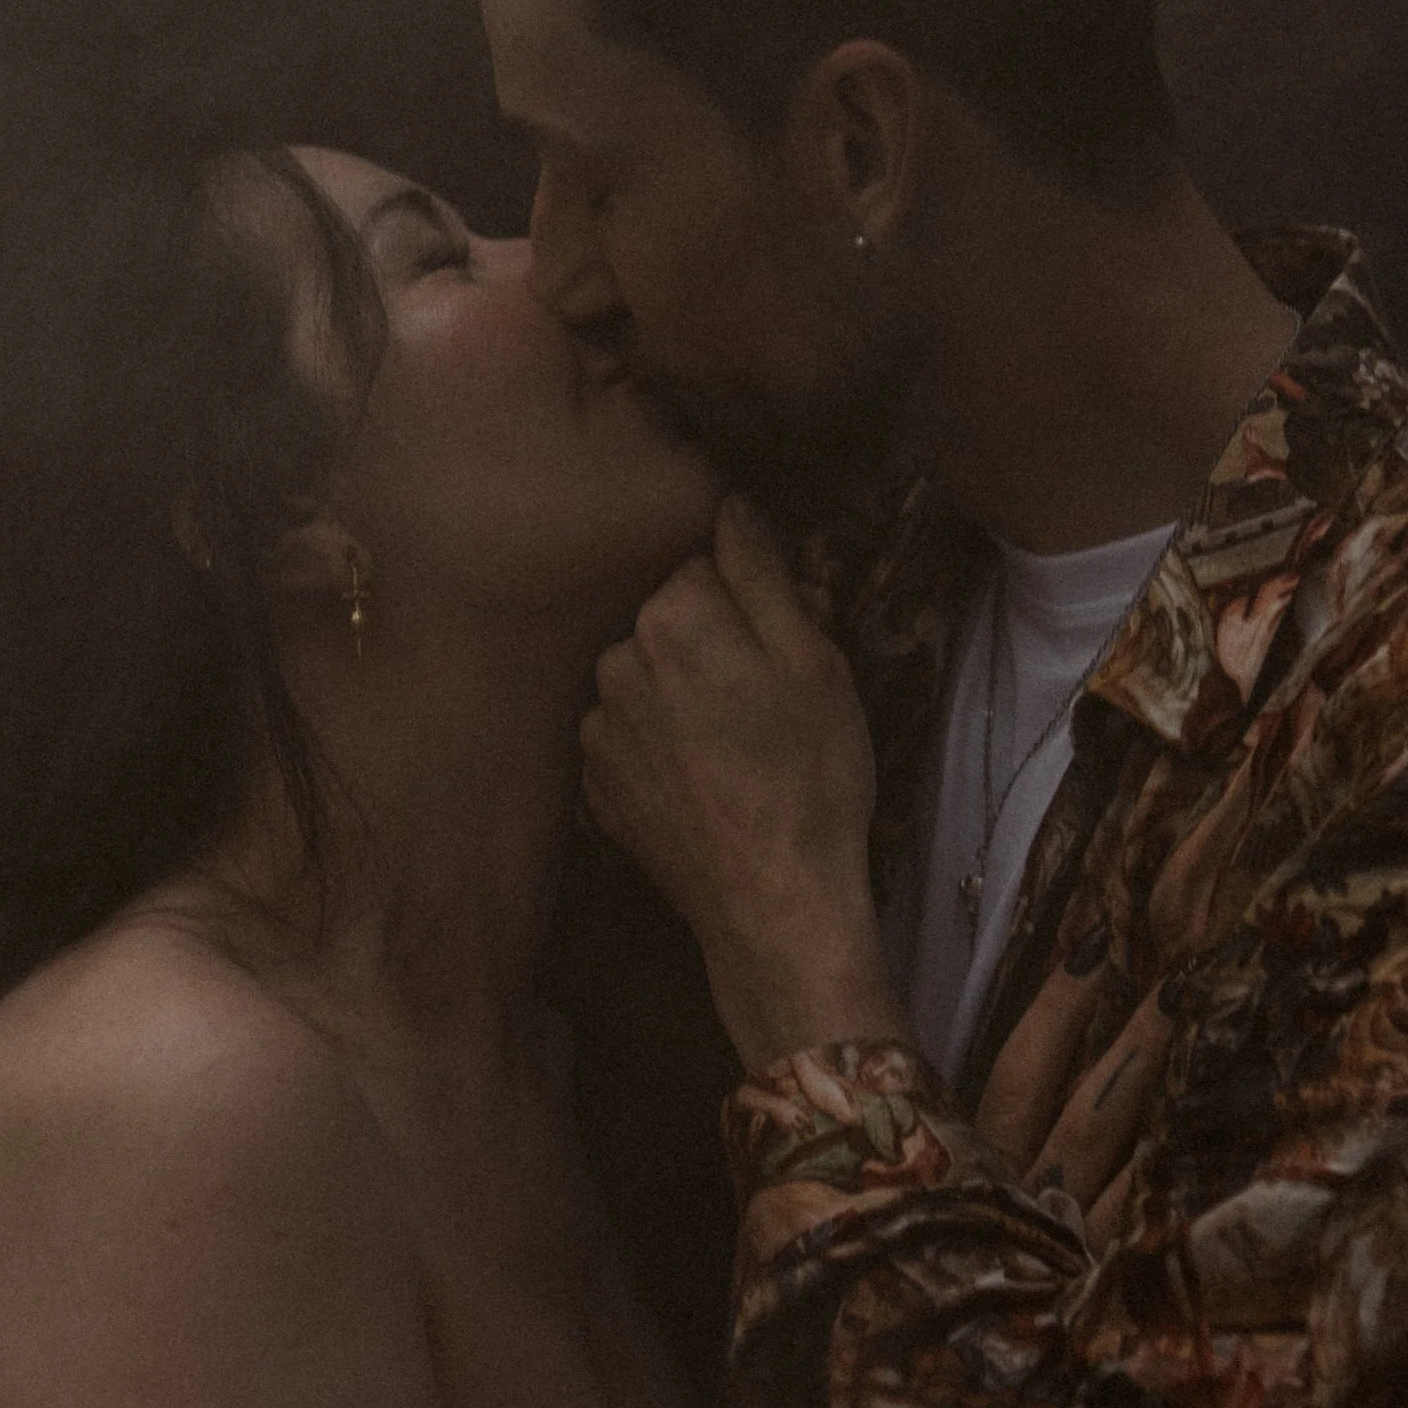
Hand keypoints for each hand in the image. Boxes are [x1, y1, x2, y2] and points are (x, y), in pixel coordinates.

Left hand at [582, 496, 908, 1070]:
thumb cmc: (809, 777)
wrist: (772, 903)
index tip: (788, 635)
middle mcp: (614, 662)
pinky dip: (664, 747)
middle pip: (670, 618)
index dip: (754, 595)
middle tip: (774, 698)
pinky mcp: (594, 786)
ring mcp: (596, 729)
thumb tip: (729, 504)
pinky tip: (709, 782)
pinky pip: (632, 736)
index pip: (704, 563)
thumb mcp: (813, 660)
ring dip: (686, 694)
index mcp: (670, 617)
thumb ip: (762, 572)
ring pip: (648, 677)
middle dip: (716, 640)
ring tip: (742, 749)